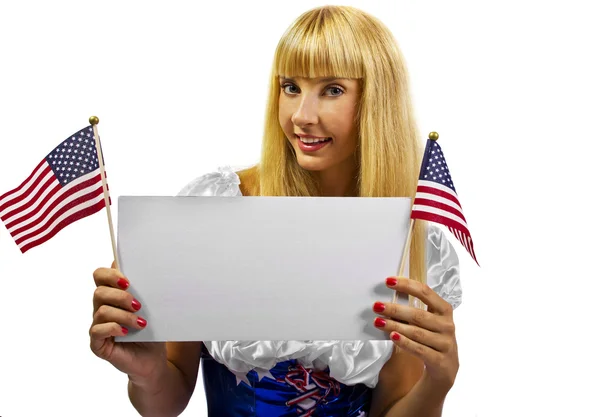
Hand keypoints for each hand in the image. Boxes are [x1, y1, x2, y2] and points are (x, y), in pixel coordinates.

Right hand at [90, 260, 166, 380]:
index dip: (111, 274)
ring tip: (140, 323)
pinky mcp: (97, 343)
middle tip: (138, 305)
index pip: (100, 275)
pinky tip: (127, 333)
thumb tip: (147, 270)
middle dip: (120, 296)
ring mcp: (98, 326)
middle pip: (99, 292)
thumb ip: (144, 290)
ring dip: (123, 315)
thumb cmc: (152, 331)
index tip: (128, 282)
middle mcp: (102, 308)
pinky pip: (97, 330)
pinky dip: (114, 328)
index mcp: (112, 295)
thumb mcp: (151, 308)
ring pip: (101, 311)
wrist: (153, 359)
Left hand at [372, 277, 458, 390]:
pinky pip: (419, 349)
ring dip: (395, 326)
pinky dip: (405, 342)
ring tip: (378, 321)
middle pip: (418, 315)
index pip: (425, 292)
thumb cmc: (431, 338)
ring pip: (416, 332)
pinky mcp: (440, 360)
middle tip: (376, 306)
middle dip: (395, 309)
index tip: (388, 281)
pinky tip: (392, 336)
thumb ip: (413, 310)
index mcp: (444, 310)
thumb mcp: (428, 322)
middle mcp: (447, 325)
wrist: (445, 368)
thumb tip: (387, 302)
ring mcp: (445, 343)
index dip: (407, 285)